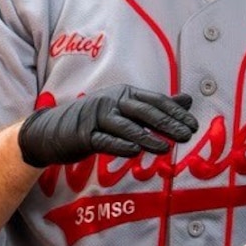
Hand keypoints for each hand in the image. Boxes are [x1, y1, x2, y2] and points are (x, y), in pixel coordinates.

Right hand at [18, 85, 197, 166]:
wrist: (51, 130)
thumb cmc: (95, 120)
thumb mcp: (127, 110)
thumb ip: (157, 106)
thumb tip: (189, 100)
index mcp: (125, 93)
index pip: (156, 101)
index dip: (176, 112)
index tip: (194, 125)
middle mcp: (111, 101)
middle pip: (144, 111)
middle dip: (167, 123)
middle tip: (187, 135)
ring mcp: (96, 117)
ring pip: (126, 126)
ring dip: (147, 138)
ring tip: (165, 149)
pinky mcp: (83, 135)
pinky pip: (104, 141)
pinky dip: (120, 146)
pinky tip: (134, 152)